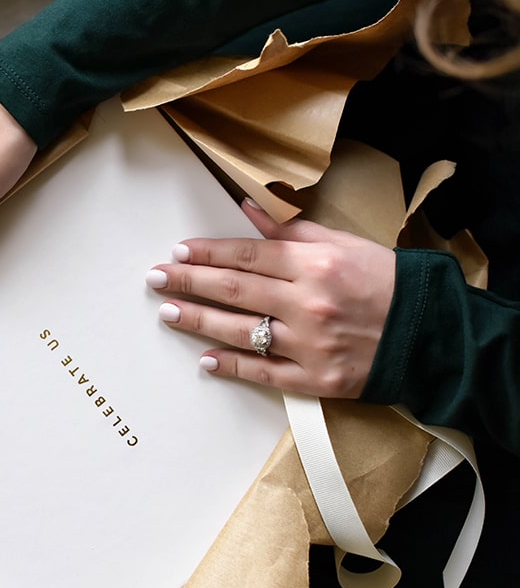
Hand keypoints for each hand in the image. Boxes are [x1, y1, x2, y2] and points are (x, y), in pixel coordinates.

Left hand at [146, 199, 395, 398]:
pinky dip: (232, 367)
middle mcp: (307, 303)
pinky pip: (264, 373)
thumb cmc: (387, 283)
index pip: (247, 255)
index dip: (208, 253)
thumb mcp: (345, 244)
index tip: (179, 251)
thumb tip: (249, 208)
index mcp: (315, 264)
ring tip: (168, 312)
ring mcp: (309, 344)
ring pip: (240, 331)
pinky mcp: (316, 379)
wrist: (432, 335)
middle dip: (189, 282)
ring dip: (199, 320)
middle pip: (234, 289)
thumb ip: (292, 230)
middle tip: (155, 278)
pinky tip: (205, 361)